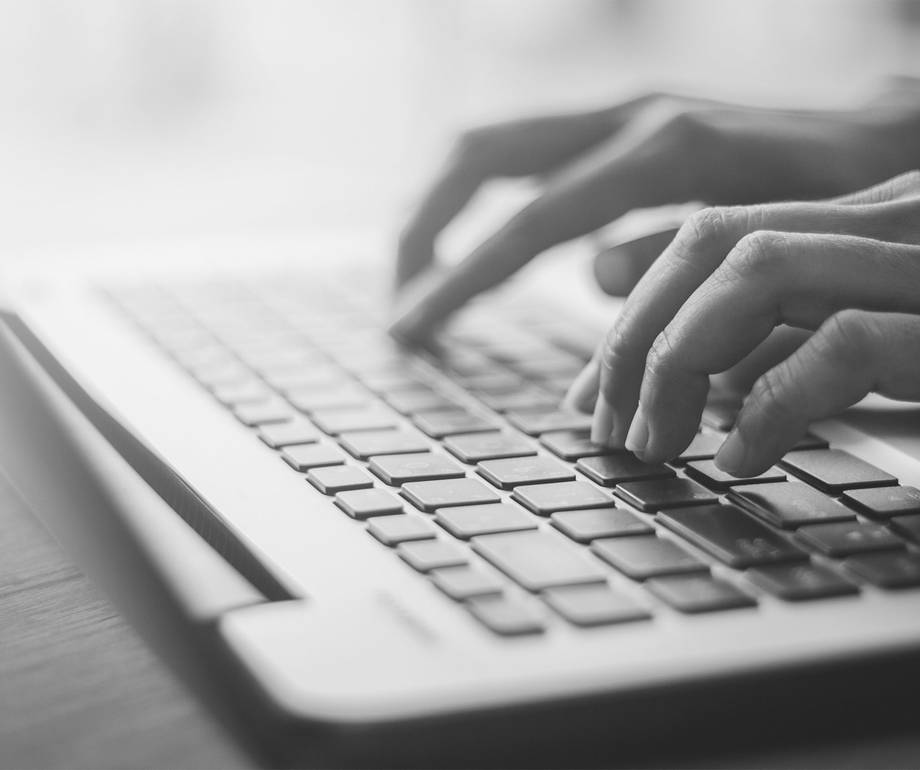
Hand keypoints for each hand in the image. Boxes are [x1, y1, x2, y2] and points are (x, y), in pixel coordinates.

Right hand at [391, 88, 919, 342]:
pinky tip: (482, 254)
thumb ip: (685, 262)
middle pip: (479, 156)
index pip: (527, 221)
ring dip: (441, 212)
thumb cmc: (851, 196)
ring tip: (417, 281)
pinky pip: (528, 156)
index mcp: (666, 149)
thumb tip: (593, 280)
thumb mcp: (784, 242)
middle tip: (398, 304)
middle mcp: (629, 115)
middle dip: (423, 230)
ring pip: (492, 145)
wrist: (894, 129)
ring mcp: (623, 111)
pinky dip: (486, 205)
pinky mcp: (625, 125)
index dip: (460, 280)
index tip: (410, 330)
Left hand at [566, 171, 919, 475]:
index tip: (593, 395)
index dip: (634, 313)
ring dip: (680, 361)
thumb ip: (776, 331)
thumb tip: (678, 363)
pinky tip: (741, 458)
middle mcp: (892, 216)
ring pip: (758, 268)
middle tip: (607, 427)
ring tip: (656, 443)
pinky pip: (844, 343)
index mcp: (861, 218)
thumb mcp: (870, 332)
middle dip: (634, 336)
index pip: (711, 237)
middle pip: (713, 240)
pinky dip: (773, 405)